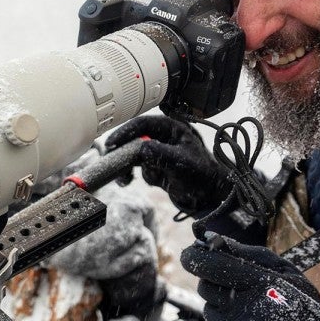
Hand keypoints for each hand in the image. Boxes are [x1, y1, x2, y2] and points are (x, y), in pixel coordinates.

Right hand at [106, 114, 232, 218]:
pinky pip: (136, 167)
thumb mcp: (181, 162)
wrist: (209, 196)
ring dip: (125, 165)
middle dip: (122, 150)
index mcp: (172, 129)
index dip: (126, 131)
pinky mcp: (154, 166)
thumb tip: (140, 148)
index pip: (144, 124)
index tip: (113, 142)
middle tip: (110, 158)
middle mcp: (163, 138)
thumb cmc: (203, 175)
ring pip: (132, 154)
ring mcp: (158, 152)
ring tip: (123, 177)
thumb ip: (160, 153)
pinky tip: (128, 180)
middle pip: (134, 138)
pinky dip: (130, 174)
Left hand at [178, 234, 319, 320]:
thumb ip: (251, 254)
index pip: (212, 265)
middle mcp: (244, 307)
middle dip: (212, 280)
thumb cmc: (300, 308)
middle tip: (234, 284)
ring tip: (250, 310)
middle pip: (205, 285)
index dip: (195, 256)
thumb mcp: (287, 273)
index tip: (190, 252)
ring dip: (221, 304)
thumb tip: (214, 240)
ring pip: (208, 307)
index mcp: (261, 283)